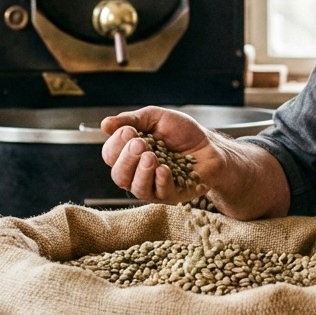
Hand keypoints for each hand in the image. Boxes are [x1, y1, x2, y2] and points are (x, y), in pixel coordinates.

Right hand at [100, 106, 219, 203]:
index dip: (116, 144)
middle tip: (140, 143)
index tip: (129, 131)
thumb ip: (132, 120)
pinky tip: (164, 169)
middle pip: (119, 175)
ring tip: (151, 156)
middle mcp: (137, 174)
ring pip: (137, 188)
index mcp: (130, 155)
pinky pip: (161, 194)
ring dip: (141, 171)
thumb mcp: (156, 118)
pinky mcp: (172, 196)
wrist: (211, 145)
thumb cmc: (182, 132)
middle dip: (126, 159)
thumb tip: (104, 124)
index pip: (110, 155)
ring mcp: (154, 187)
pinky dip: (161, 181)